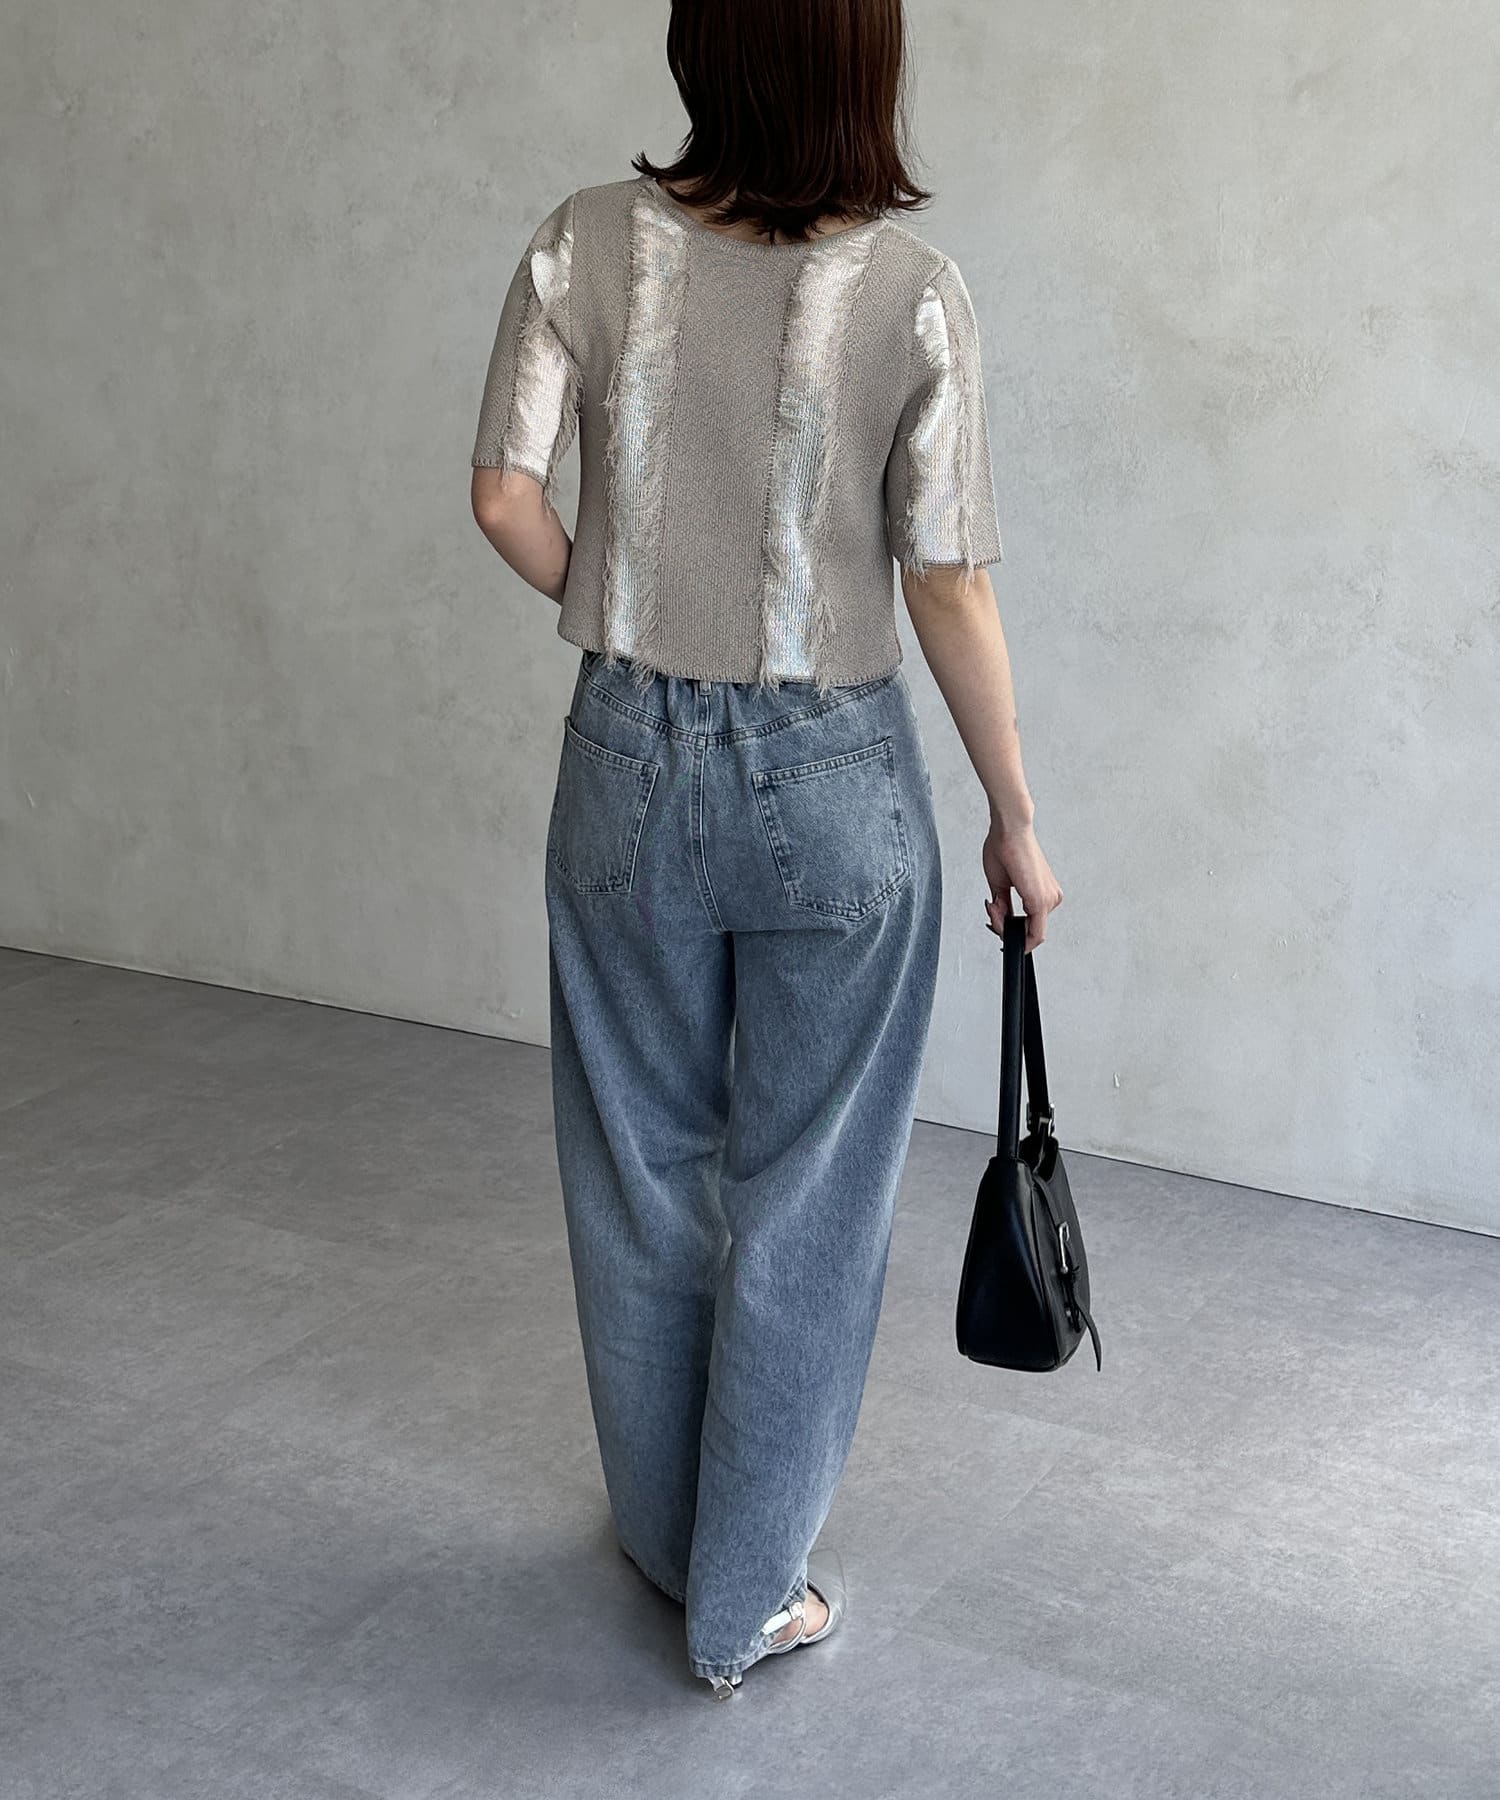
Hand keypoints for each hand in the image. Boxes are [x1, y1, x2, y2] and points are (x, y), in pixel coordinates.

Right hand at [982, 818, 1062, 951]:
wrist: (1009, 830)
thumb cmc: (1006, 848)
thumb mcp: (1001, 884)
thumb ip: (1004, 906)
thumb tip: (1001, 919)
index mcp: (1044, 893)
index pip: (1031, 926)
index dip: (1012, 933)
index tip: (998, 927)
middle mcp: (1051, 897)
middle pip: (1029, 931)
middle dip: (1004, 927)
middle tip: (990, 911)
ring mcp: (1050, 899)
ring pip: (1029, 931)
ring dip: (1005, 924)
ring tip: (993, 905)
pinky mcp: (1042, 899)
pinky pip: (1033, 930)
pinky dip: (1010, 926)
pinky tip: (997, 910)